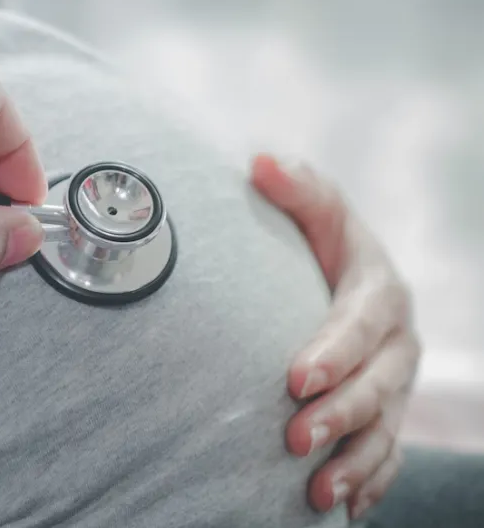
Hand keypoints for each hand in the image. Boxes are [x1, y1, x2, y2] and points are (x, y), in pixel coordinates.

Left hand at [251, 154, 420, 519]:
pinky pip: (387, 459)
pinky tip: (339, 510)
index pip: (362, 323)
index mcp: (380, 292)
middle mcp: (396, 344)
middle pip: (377, 386)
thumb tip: (258, 161)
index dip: (335, 351)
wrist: (348, 286)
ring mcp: (395, 386)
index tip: (294, 377)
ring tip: (317, 492)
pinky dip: (367, 484)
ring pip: (385, 431)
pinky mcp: (385, 419)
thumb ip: (297, 192)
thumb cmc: (320, 248)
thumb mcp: (318, 216)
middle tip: (295, 439)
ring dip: (354, 463)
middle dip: (339, 415)